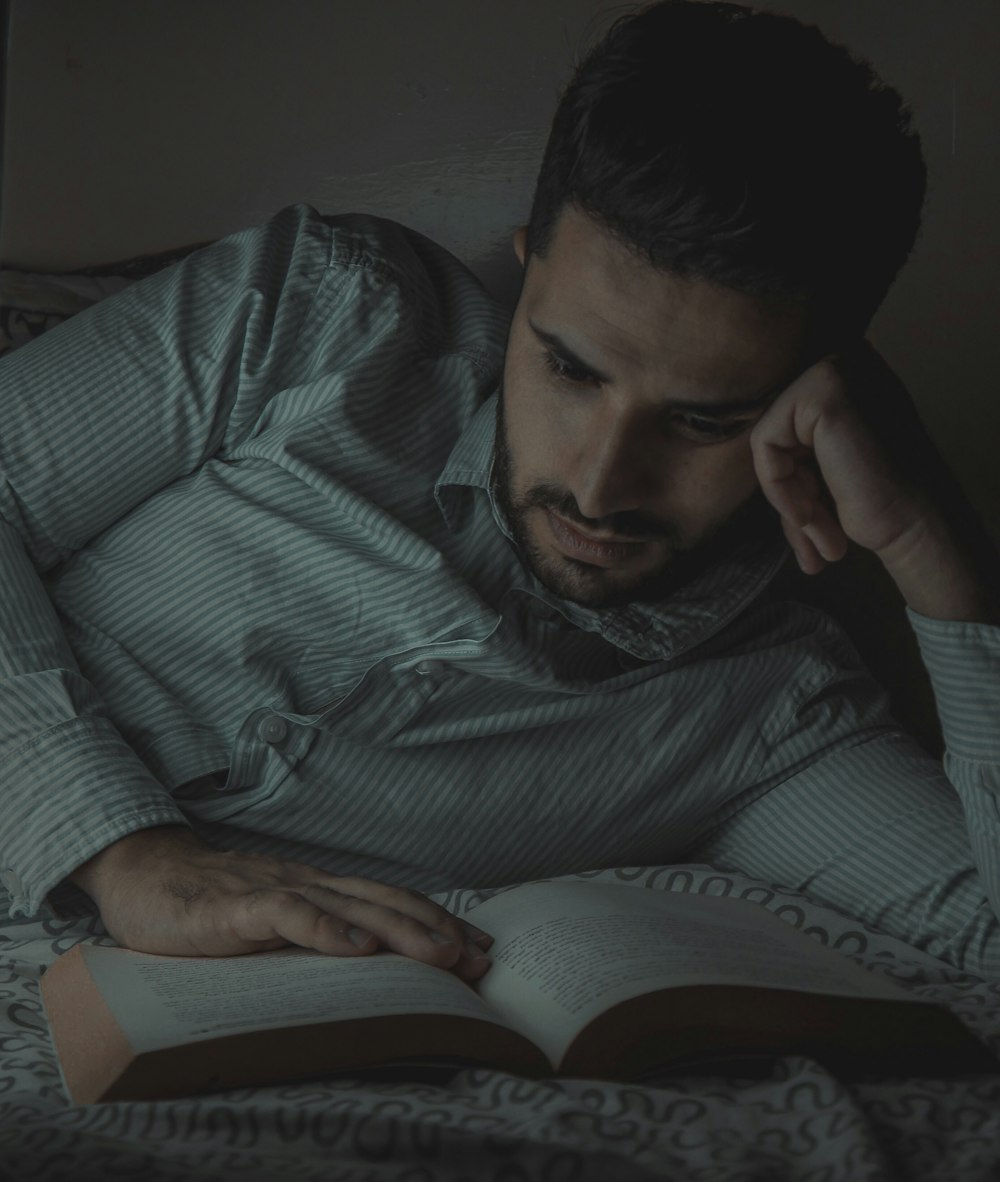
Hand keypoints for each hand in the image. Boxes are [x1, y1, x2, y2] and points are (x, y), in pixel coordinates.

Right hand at [69, 826, 492, 981]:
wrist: (147, 877)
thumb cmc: (213, 906)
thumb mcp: (275, 923)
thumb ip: (316, 934)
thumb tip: (369, 966)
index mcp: (322, 890)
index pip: (391, 904)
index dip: (438, 922)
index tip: (481, 948)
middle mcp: (310, 884)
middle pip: (385, 902)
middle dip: (437, 928)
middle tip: (479, 957)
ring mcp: (276, 890)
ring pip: (349, 907)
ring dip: (399, 930)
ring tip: (440, 953)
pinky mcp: (238, 906)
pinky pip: (287, 914)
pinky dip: (325, 929)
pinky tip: (354, 946)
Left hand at [750, 349, 925, 574]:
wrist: (919, 528)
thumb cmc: (878, 505)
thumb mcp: (825, 466)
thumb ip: (792, 447)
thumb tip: (747, 444)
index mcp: (850, 375)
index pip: (784, 425)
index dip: (793, 481)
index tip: (814, 525)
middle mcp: (847, 358)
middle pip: (775, 431)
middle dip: (790, 493)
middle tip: (818, 543)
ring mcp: (837, 368)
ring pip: (767, 440)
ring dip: (788, 499)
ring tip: (823, 540)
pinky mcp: (825, 389)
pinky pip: (765, 443)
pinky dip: (779, 488)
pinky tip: (812, 518)